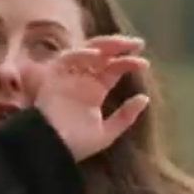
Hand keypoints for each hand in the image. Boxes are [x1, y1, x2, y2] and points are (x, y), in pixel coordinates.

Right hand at [35, 35, 150, 161]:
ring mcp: (68, 76)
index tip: (144, 64)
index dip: (128, 63)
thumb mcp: (105, 133)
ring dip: (105, 45)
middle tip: (138, 44)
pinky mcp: (53, 76)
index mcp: (94, 91)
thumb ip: (124, 117)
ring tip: (122, 44)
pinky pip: (67, 58)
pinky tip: (97, 55)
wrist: (48, 150)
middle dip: (119, 46)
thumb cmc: (74, 145)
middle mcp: (82, 80)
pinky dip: (81, 54)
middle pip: (103, 55)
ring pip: (87, 50)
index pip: (113, 69)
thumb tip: (144, 98)